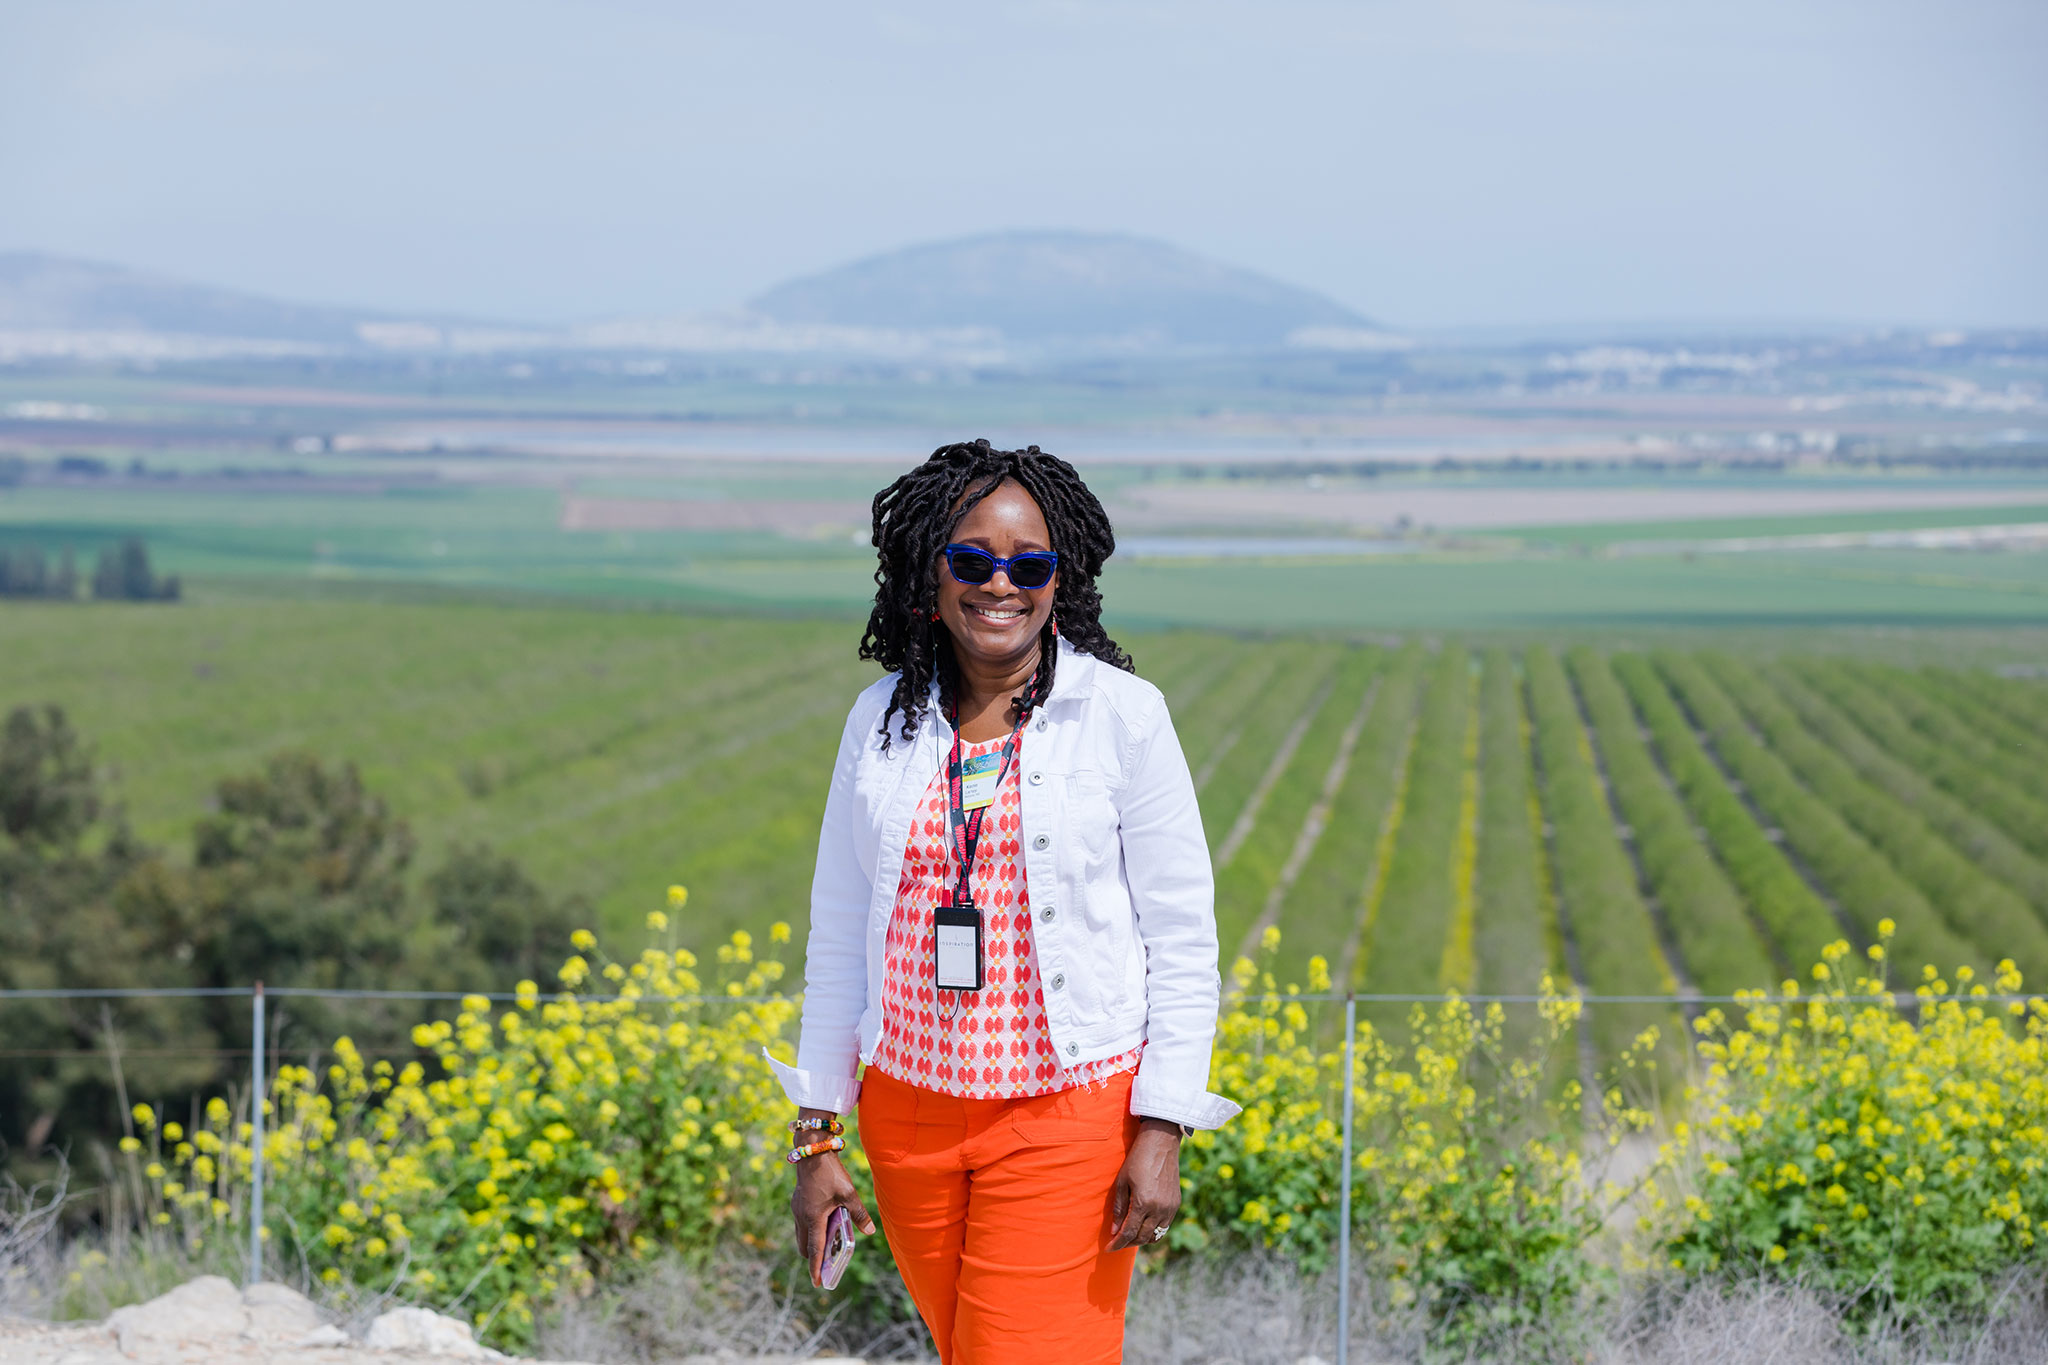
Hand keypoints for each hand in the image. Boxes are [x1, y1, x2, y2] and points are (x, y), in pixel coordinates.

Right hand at [788, 1115, 874, 1286]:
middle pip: (805, 1246)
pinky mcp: (797, 1202)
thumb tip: (870, 1232)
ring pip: (802, 1235)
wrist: (812, 1150)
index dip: (816, 1268)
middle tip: (827, 1264)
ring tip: (828, 1245)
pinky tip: (825, 1223)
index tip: (817, 1283)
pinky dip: (811, 1230)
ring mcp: (797, 1209)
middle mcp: (801, 1216)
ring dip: (812, 1243)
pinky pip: (801, 1223)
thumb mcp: (848, 1193)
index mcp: (813, 1218)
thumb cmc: (830, 1172)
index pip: (814, 1249)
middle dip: (814, 1258)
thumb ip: (859, 1214)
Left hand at [1108, 1118, 1182, 1249]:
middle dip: (1127, 1243)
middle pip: (1142, 1237)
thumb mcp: (1122, 1182)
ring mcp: (1169, 1208)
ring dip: (1141, 1239)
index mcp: (1143, 1203)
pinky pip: (1164, 1227)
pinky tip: (1143, 1227)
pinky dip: (1153, 1231)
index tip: (1108, 1249)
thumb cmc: (1137, 1160)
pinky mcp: (1175, 1205)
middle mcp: (1158, 1209)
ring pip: (1154, 1236)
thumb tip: (1114, 1231)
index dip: (1117, 1244)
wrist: (1161, 1144)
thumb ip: (1119, 1209)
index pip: (1128, 1233)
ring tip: (1129, 1236)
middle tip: (1117, 1242)